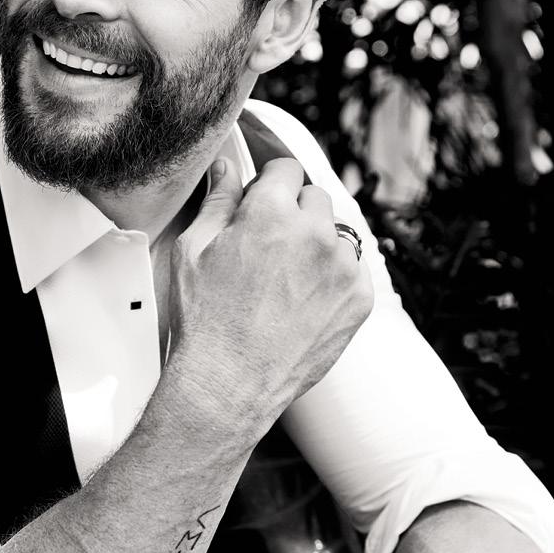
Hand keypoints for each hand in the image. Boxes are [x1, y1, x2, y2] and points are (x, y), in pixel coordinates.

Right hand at [168, 157, 372, 426]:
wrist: (230, 384)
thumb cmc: (206, 322)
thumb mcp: (193, 251)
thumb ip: (217, 201)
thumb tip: (227, 168)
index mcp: (271, 212)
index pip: (286, 168)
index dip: (270, 184)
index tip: (263, 200)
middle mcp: (314, 233)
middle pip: (315, 198)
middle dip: (294, 213)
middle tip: (269, 248)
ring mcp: (343, 267)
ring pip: (337, 234)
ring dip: (317, 245)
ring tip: (286, 280)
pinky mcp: (360, 299)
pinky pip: (353, 270)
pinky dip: (334, 279)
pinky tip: (303, 301)